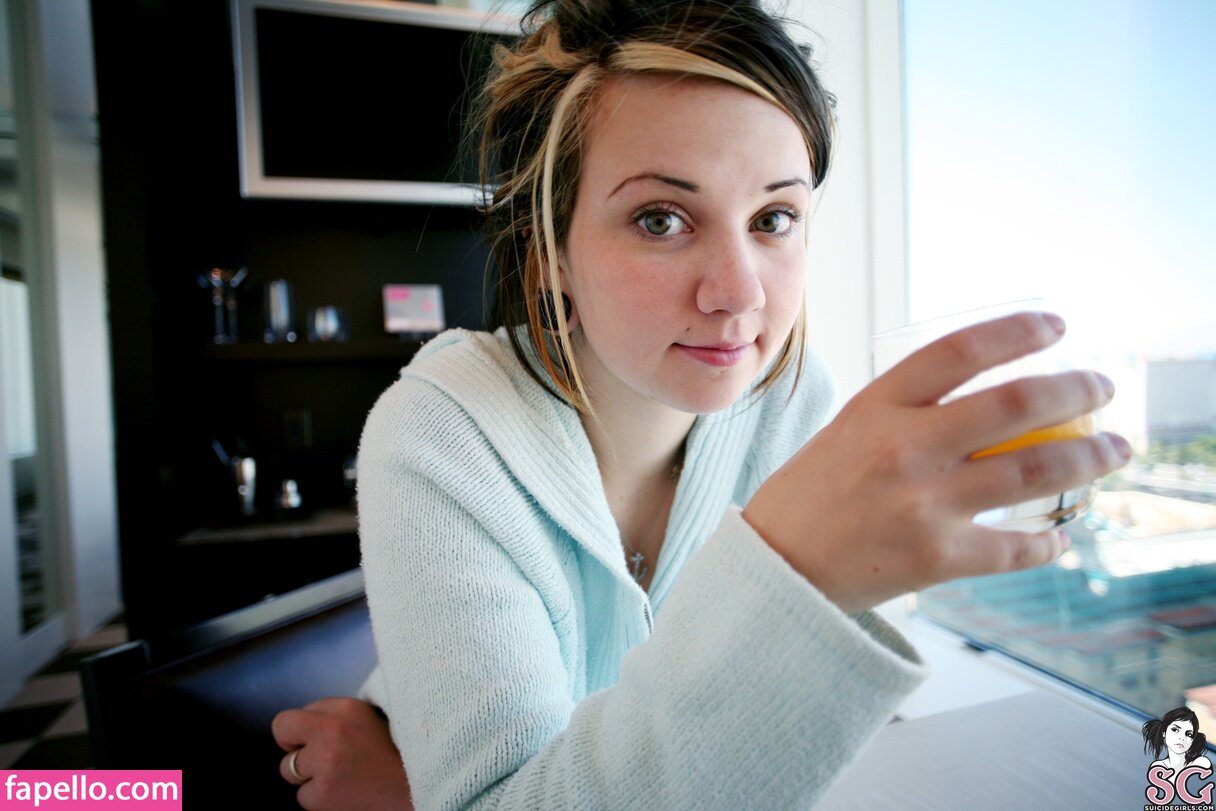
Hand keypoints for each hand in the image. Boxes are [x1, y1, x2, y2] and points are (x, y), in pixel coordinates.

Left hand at [272, 697, 412, 810]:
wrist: (417, 789)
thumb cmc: (393, 754)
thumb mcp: (369, 718)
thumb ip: (334, 715)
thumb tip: (300, 725)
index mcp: (346, 708)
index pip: (292, 716)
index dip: (299, 731)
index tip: (313, 741)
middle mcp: (332, 730)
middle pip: (282, 732)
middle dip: (295, 748)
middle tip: (321, 760)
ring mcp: (325, 763)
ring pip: (288, 769)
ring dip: (308, 776)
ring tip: (340, 777)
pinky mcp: (322, 794)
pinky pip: (303, 797)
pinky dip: (320, 799)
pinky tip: (345, 794)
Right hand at [743, 311, 1130, 613]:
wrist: (777, 568)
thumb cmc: (810, 495)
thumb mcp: (846, 431)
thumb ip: (904, 413)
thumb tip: (981, 400)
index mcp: (876, 406)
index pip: (960, 351)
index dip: (1018, 331)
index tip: (1058, 326)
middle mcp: (904, 447)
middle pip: (1016, 404)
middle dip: (1077, 389)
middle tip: (1104, 386)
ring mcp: (924, 504)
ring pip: (1034, 471)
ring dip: (1090, 458)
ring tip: (1114, 450)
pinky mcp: (936, 558)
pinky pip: (1016, 547)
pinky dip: (1050, 542)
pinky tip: (1063, 535)